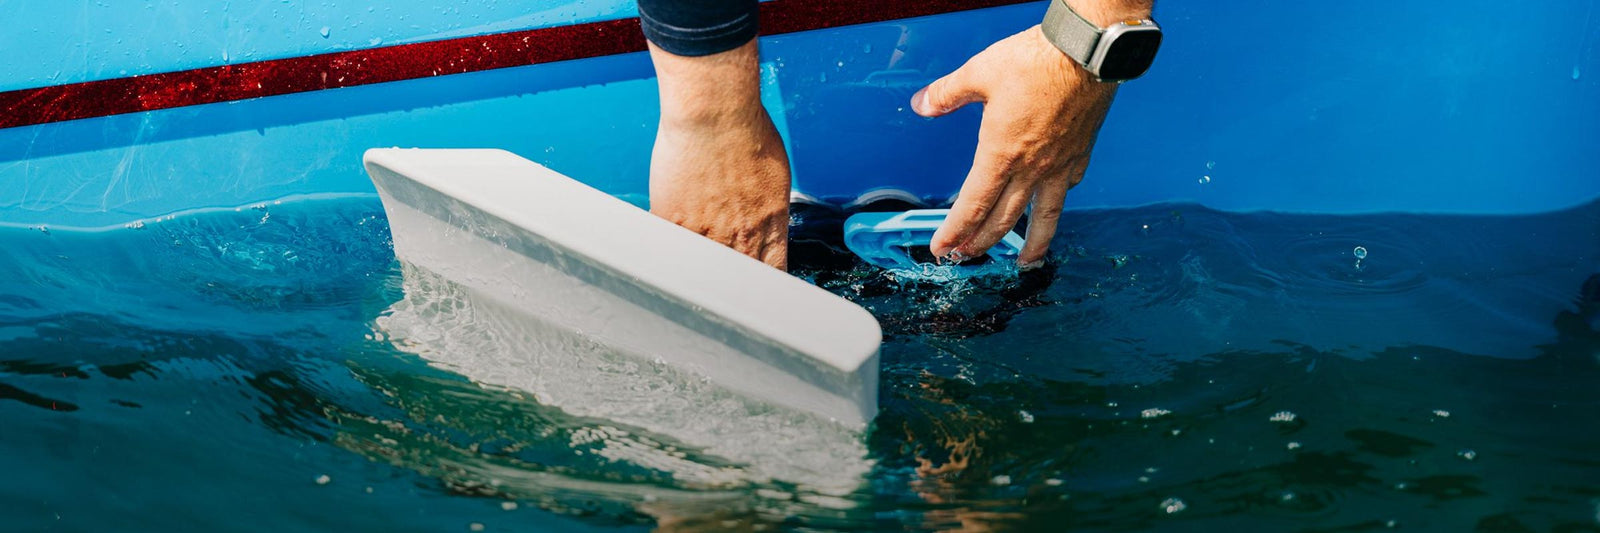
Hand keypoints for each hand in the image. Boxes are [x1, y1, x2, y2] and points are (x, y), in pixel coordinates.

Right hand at [647, 40, 790, 269]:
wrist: (715, 113)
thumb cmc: (747, 131)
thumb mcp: (774, 176)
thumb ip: (767, 208)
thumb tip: (760, 222)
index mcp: (771, 225)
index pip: (773, 276)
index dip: (764, 288)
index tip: (756, 292)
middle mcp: (742, 235)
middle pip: (739, 283)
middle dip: (731, 289)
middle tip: (721, 291)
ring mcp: (707, 233)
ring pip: (702, 274)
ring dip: (697, 275)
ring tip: (690, 278)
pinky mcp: (674, 222)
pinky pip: (670, 252)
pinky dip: (668, 254)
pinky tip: (665, 254)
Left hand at [911, 25, 1117, 267]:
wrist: (1087, 52)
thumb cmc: (1036, 60)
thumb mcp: (978, 73)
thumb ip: (947, 94)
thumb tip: (922, 103)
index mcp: (1000, 154)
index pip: (972, 207)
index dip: (954, 233)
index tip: (941, 249)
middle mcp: (1031, 168)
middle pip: (1002, 220)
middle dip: (980, 243)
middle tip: (966, 256)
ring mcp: (1058, 164)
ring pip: (1043, 217)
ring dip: (1031, 245)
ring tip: (1025, 263)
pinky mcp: (1079, 153)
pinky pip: (1066, 188)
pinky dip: (1056, 202)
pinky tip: (1053, 207)